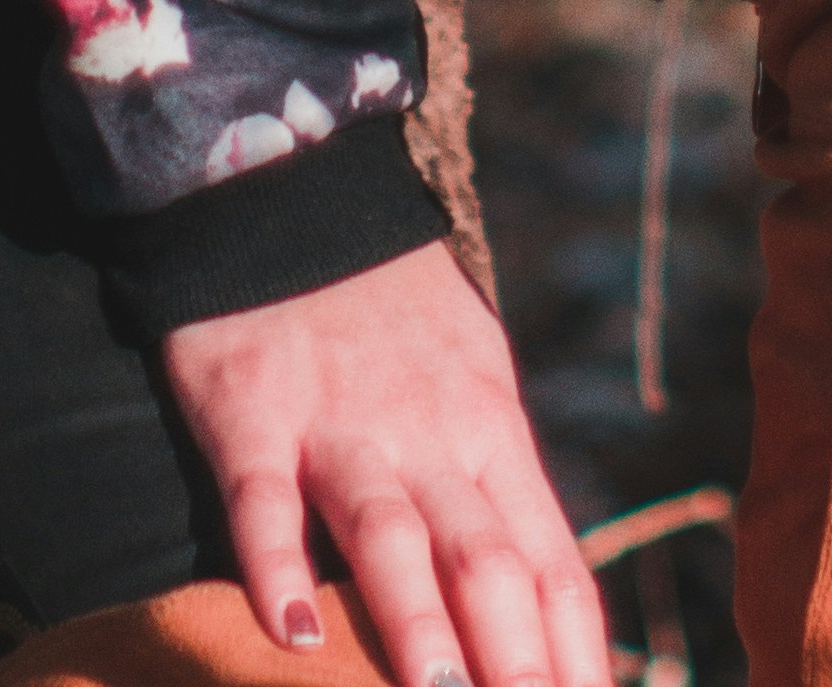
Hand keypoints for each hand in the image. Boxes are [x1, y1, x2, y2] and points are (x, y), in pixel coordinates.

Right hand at [163, 241, 612, 686]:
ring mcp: (341, 424)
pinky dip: (275, 564)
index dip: (578, 655)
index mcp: (492, 433)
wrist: (293, 191)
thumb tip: (550, 611)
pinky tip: (288, 630)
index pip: (552, 565)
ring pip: (388, 531)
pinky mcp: (254, 412)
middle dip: (513, 661)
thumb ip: (500, 493)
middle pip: (484, 559)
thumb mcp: (472, 385)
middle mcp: (429, 434)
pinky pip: (263, 498)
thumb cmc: (394, 314)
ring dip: (416, 620)